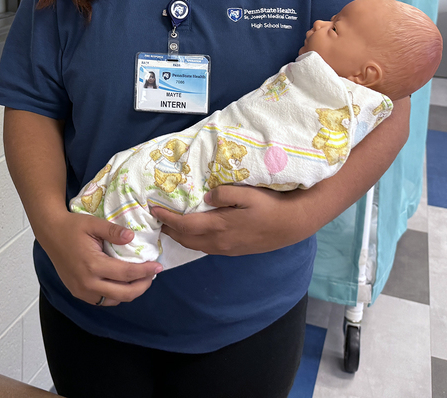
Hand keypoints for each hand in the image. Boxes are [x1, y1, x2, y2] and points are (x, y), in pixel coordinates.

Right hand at [38, 211, 161, 305]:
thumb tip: (132, 237)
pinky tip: (122, 283)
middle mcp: (87, 283)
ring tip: (139, 279)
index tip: (158, 266)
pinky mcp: (78, 292)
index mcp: (92, 265)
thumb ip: (114, 231)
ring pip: (114, 300)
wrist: (50, 233)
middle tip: (152, 274)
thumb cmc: (72, 226)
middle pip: (124, 293)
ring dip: (130, 292)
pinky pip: (102, 300)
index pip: (126, 274)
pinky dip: (115, 295)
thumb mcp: (94, 224)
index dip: (145, 271)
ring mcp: (81, 291)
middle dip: (142, 286)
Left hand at [150, 185, 311, 255]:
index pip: (185, 225)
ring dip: (180, 237)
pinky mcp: (235, 251)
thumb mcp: (247, 194)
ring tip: (171, 226)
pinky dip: (194, 241)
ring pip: (196, 246)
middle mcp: (220, 242)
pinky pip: (207, 248)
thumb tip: (205, 199)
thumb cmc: (270, 206)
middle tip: (157, 218)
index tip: (154, 209)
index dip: (167, 218)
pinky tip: (194, 233)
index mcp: (220, 227)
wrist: (293, 225)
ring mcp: (227, 249)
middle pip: (186, 240)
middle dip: (169, 230)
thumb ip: (223, 195)